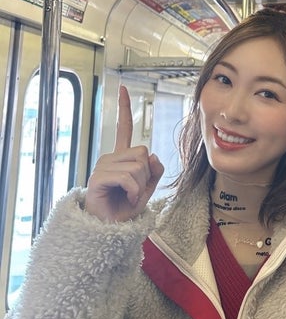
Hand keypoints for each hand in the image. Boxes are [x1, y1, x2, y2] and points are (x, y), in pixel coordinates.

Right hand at [85, 86, 163, 221]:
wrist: (108, 230)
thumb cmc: (124, 209)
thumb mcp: (147, 188)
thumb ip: (154, 170)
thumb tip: (153, 155)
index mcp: (121, 157)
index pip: (124, 128)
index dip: (124, 108)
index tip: (123, 88)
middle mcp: (110, 158)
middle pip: (144, 152)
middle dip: (146, 174)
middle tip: (134, 190)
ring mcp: (102, 166)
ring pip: (138, 165)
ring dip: (140, 185)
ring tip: (127, 196)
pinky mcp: (98, 178)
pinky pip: (129, 177)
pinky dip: (134, 192)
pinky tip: (125, 198)